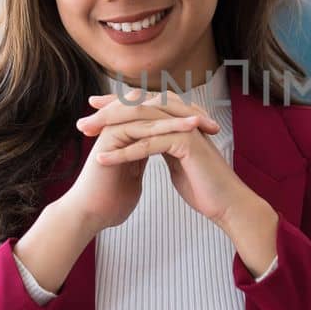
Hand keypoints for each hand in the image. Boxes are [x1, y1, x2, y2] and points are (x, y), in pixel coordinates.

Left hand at [78, 88, 254, 228]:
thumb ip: (164, 148)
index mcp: (178, 120)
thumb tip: (149, 143)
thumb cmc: (205, 186)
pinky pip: (148, 145)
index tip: (93, 112)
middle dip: (107, 112)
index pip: (142, 106)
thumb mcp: (178, 162)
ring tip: (86, 134)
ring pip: (140, 121)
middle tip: (82, 121)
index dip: (117, 106)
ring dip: (109, 127)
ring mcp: (185, 128)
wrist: (228, 203)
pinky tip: (101, 159)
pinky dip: (123, 152)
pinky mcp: (186, 143)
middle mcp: (181, 118)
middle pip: (138, 107)